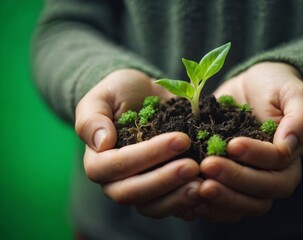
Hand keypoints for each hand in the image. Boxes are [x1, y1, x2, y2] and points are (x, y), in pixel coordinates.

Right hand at [75, 69, 201, 217]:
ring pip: (152, 206)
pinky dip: (187, 203)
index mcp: (98, 160)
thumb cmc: (121, 93)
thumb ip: (92, 118)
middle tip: (194, 167)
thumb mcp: (104, 95)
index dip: (147, 155)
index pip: (117, 166)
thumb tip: (101, 143)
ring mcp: (139, 188)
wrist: (145, 96)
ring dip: (177, 198)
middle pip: (133, 192)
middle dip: (164, 180)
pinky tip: (207, 193)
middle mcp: (115, 181)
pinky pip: (169, 206)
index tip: (181, 140)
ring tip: (204, 185)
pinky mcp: (160, 192)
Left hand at [185, 62, 302, 221]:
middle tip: (207, 166)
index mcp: (289, 158)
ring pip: (242, 204)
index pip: (277, 166)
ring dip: (221, 197)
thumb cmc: (275, 87)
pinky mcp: (227, 179)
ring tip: (196, 184)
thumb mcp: (293, 93)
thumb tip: (288, 145)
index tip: (232, 144)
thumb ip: (301, 117)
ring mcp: (248, 180)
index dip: (256, 158)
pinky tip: (189, 194)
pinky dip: (208, 204)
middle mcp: (271, 175)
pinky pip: (223, 203)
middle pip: (260, 194)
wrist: (250, 87)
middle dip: (234, 180)